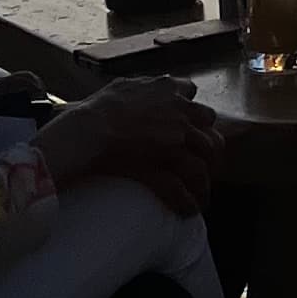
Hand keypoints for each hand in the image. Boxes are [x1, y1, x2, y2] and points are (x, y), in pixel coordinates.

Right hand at [41, 75, 227, 214]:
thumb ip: (140, 86)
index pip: (193, 94)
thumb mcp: (122, 86)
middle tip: (203, 164)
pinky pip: (181, 189)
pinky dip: (187, 202)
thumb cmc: (96, 108)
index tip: (189, 122)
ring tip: (201, 195)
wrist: (87, 129)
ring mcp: (176, 141)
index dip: (191, 109)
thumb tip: (142, 87)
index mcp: (168, 90)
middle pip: (209, 133)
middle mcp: (179, 114)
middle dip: (209, 151)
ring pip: (201, 166)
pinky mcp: (164, 166)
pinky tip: (187, 211)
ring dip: (203, 183)